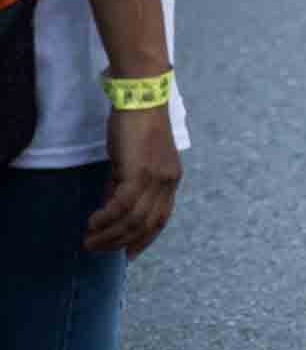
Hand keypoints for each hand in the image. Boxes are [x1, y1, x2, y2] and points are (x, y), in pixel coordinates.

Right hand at [84, 107, 183, 259]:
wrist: (141, 96)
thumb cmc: (136, 123)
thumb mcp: (135, 158)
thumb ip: (126, 183)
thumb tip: (110, 206)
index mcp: (172, 179)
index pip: (160, 219)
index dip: (144, 239)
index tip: (128, 254)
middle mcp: (167, 182)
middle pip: (145, 225)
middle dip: (120, 242)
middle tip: (97, 249)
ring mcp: (155, 178)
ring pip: (132, 219)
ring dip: (108, 234)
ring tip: (89, 240)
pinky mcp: (139, 172)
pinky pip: (121, 206)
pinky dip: (106, 218)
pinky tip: (92, 223)